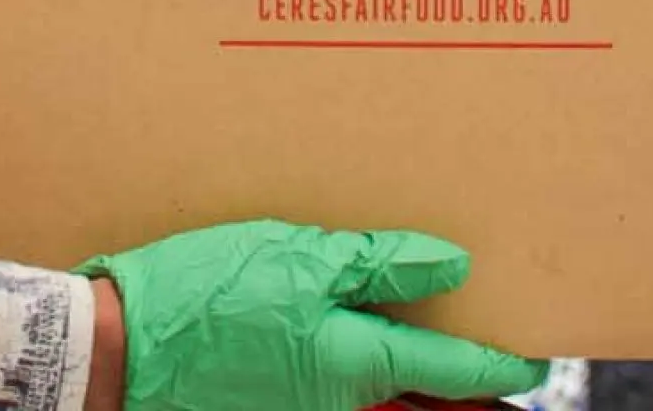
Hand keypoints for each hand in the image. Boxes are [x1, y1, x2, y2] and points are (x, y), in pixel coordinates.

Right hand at [79, 221, 547, 410]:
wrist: (116, 347)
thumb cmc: (204, 294)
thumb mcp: (299, 256)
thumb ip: (379, 262)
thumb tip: (452, 264)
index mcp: (354, 361)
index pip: (452, 369)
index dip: (501, 364)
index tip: (536, 359)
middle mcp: (338, 399)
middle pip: (415, 379)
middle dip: (449, 359)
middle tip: (481, 330)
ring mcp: (303, 405)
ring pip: (371, 375)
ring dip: (393, 344)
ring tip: (404, 297)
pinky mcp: (272, 398)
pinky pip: (329, 374)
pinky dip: (346, 344)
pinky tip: (336, 304)